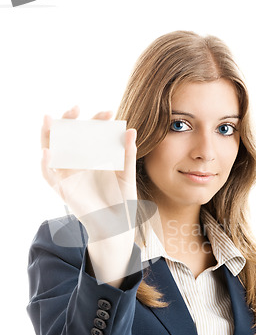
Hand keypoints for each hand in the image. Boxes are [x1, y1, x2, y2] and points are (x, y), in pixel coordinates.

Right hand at [41, 106, 136, 240]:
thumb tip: (131, 130)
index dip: (96, 121)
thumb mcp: (127, 175)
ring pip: (52, 151)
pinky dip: (45, 165)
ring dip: (48, 135)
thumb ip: (128, 154)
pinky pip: (49, 176)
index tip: (110, 113)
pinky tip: (47, 152)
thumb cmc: (121, 200)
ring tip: (49, 119)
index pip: (90, 132)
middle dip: (68, 120)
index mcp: (94, 157)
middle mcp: (78, 163)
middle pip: (67, 136)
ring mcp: (69, 175)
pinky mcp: (63, 190)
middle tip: (77, 108)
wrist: (118, 226)